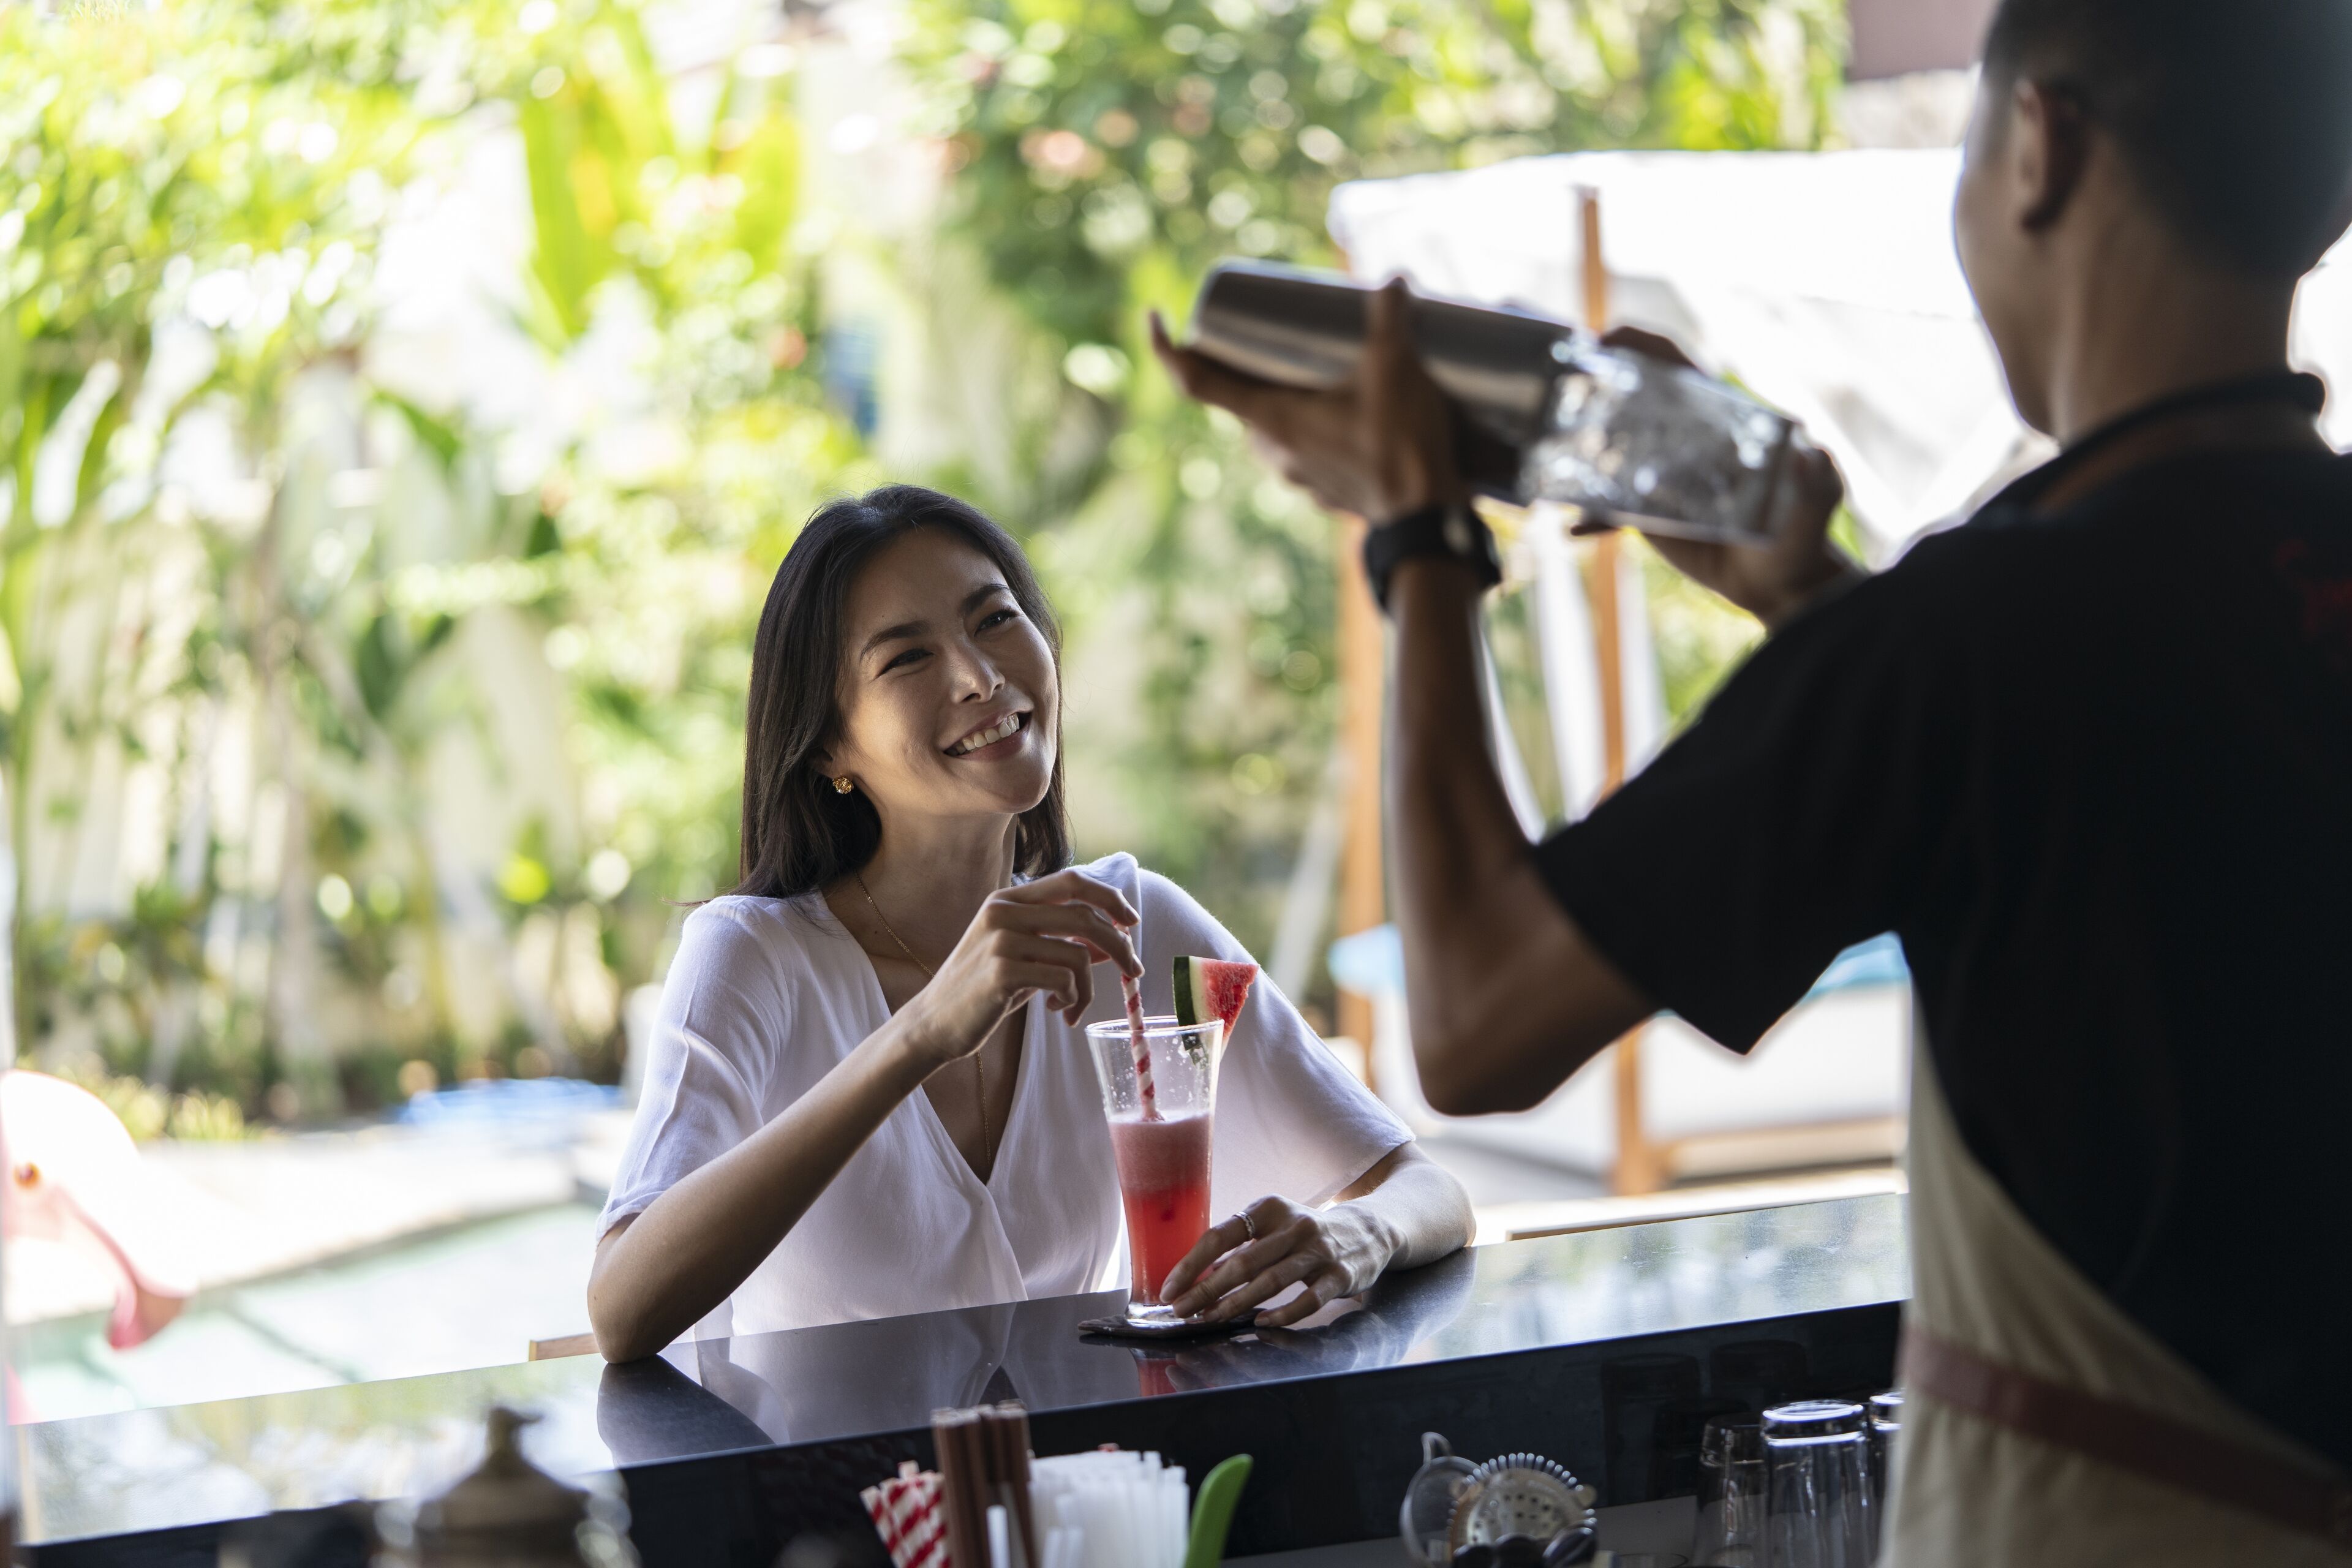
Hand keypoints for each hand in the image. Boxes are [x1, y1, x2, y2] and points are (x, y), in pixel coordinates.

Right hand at [897, 870, 1140, 1068]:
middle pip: (1084, 917)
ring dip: (1089, 988)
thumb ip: (1062, 943)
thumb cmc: (983, 989)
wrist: (935, 1022)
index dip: (1110, 897)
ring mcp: (1001, 941)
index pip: (1073, 881)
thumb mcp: (1024, 957)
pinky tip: (1058, 1010)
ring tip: (1074, 1005)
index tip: (1132, 921)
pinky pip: (1063, 981)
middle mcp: (1003, 912)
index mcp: (1009, 900)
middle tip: (1133, 972)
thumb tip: (1114, 942)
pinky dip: (1073, 999)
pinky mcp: (1002, 972)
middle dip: (1120, 946)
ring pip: (1078, 955)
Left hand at [1151, 278, 1464, 523]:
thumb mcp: (1395, 367)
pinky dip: (1309, 420)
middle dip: (1238, 361)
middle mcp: (1272, 450)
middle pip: (1236, 397)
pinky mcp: (1323, 487)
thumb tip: (1395, 278)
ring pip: (1271, 423)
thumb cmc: (1401, 443)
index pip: (1195, 382)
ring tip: (1305, 362)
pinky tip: (1341, 404)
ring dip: (1280, 392)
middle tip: (1255, 327)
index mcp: (1270, 419)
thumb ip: (1389, 317)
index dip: (1166, 349)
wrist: (1426, 521)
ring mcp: (1296, 474)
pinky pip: (1302, 445)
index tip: (1156, 317)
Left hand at [1158, 1195, 1400, 1327]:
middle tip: (1181, 1311)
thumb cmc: (1305, 1234)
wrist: (1367, 1231)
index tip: (1169, 1289)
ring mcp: (1318, 1251)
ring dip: (1235, 1304)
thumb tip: (1194, 1276)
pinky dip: (1283, 1314)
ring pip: (1270, 1281)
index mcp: (1269, 1210)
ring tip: (1210, 1319)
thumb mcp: (1273, 1227)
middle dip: (1206, 1290)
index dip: (1191, 1265)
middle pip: (1242, 1262)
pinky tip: (1261, 1323)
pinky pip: (1307, 1300)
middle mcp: (1293, 1226)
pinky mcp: (1339, 1275)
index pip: (1221, 1236)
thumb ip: (1239, 1247)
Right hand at [1576, 326, 1860, 627]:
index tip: (1607, 337)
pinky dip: (1588, 516)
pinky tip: (1573, 528)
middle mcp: (1685, 441)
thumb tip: (1811, 452)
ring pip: (1611, 450)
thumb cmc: (1803, 535)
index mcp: (1720, 420)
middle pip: (1633, 398)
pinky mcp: (1650, 515)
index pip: (1679, 368)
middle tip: (1556, 384)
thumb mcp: (1819, 501)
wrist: (1782, 586)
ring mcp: (1662, 477)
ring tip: (1546, 450)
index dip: (1644, 345)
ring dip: (1578, 447)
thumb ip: (1818, 477)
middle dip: (1593, 384)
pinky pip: (1610, 509)